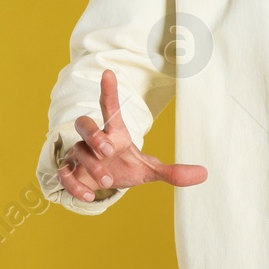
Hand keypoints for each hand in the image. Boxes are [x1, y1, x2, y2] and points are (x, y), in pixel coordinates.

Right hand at [56, 69, 207, 202]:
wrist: (100, 184)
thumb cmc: (123, 167)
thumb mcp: (148, 170)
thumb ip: (172, 171)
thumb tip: (205, 173)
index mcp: (114, 133)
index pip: (109, 107)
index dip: (109, 90)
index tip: (108, 72)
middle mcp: (94, 140)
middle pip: (84, 124)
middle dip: (94, 135)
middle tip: (107, 150)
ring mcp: (79, 154)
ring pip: (77, 151)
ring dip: (91, 166)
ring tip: (108, 180)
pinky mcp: (69, 171)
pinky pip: (64, 173)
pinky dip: (75, 185)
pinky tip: (90, 196)